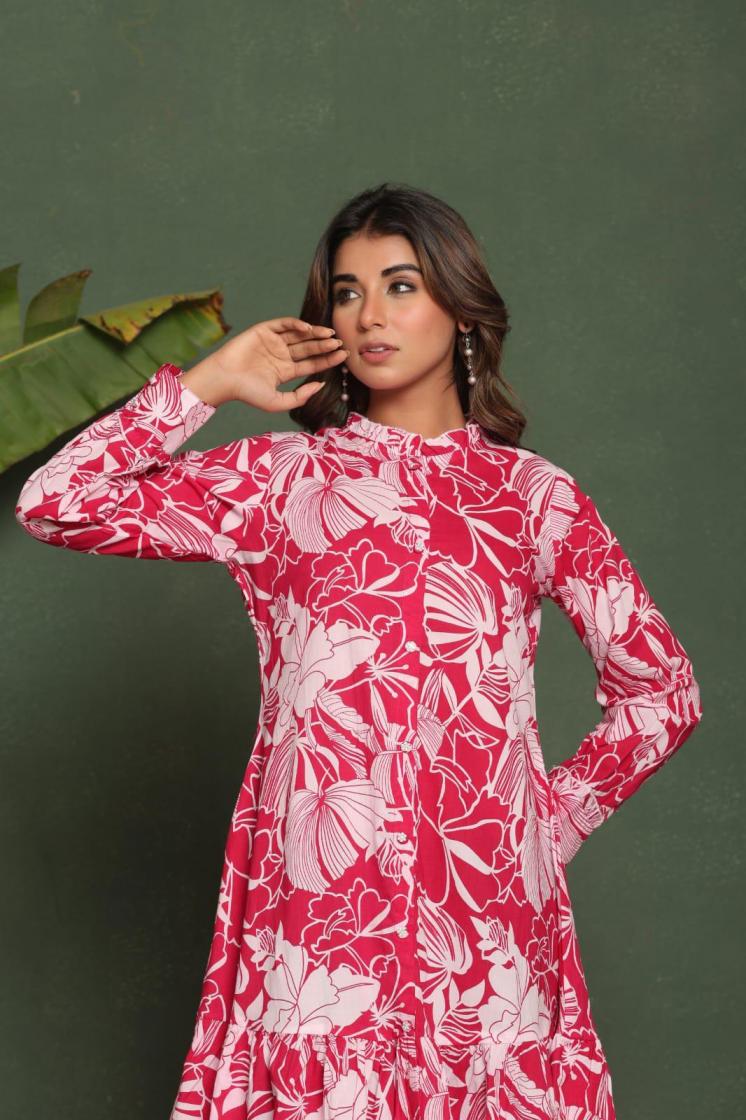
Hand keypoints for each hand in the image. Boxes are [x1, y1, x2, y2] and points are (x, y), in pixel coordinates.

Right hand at [201, 317, 347, 411]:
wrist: (224, 379)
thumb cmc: (248, 393)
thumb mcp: (278, 402)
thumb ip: (300, 396)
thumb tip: (321, 385)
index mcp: (285, 371)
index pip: (311, 363)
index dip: (327, 360)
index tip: (343, 356)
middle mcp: (281, 355)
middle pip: (309, 348)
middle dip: (324, 346)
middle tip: (340, 344)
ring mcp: (273, 342)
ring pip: (299, 335)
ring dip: (315, 334)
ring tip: (329, 335)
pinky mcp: (264, 331)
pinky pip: (284, 324)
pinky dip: (296, 324)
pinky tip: (308, 328)